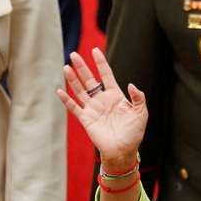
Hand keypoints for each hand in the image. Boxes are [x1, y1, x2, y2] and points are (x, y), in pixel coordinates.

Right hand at [57, 48, 147, 171]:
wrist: (124, 151)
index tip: (95, 50)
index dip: (101, 63)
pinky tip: (60, 91)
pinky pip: (74, 108)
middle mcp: (102, 100)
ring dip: (72, 79)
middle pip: (90, 80)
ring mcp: (93, 109)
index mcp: (115, 96)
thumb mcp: (141, 113)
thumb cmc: (134, 133)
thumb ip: (138, 98)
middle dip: (82, 67)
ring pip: (80, 90)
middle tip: (74, 54)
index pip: (106, 75)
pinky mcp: (86, 119)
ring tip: (66, 67)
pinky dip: (66, 100)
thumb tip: (131, 85)